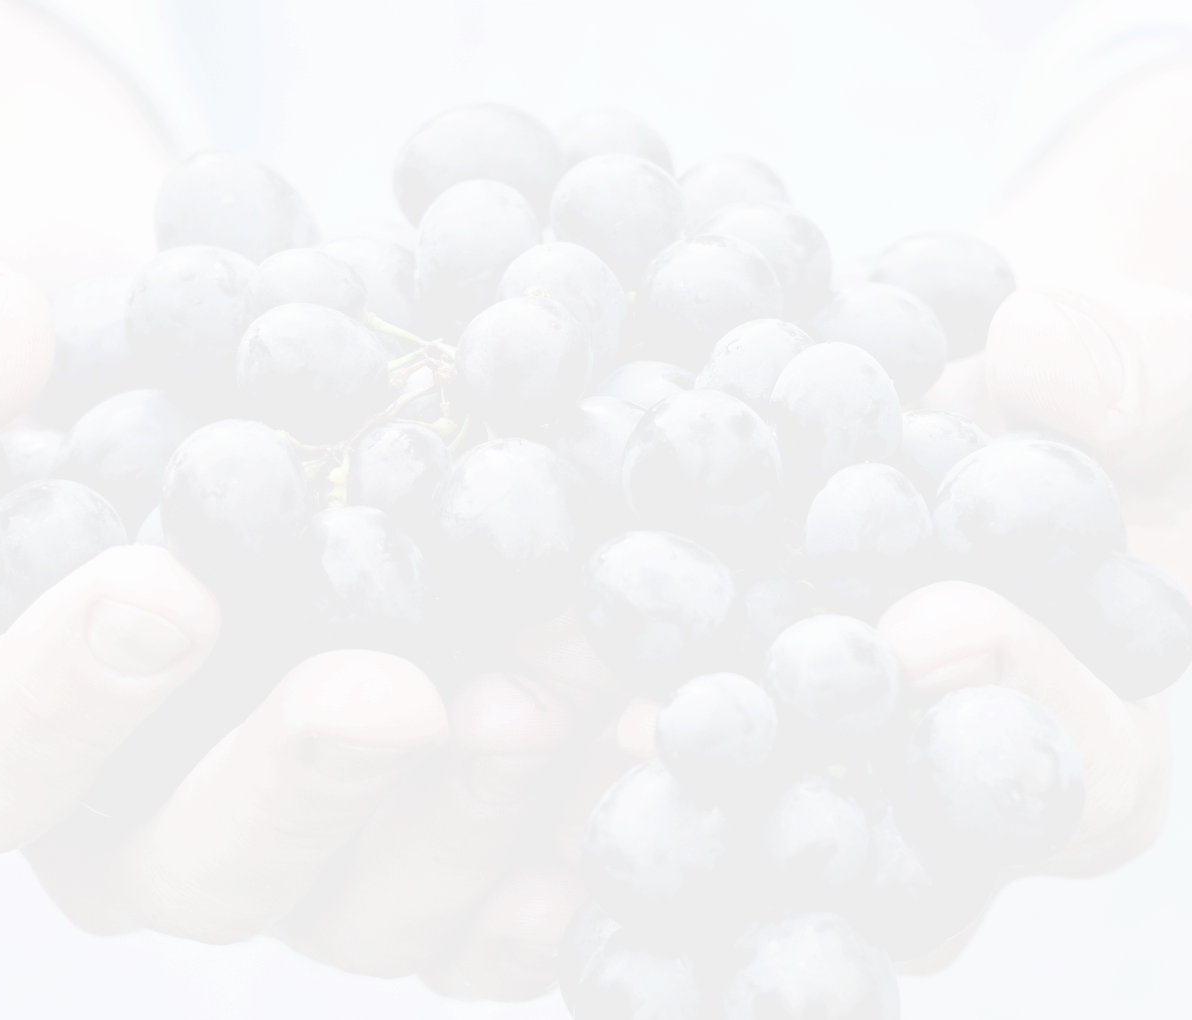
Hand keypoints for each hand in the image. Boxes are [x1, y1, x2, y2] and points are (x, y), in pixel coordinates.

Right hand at [0, 211, 617, 1001]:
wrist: (199, 354)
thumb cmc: (42, 345)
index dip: (58, 703)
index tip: (168, 593)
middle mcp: (131, 813)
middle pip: (191, 868)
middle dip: (297, 784)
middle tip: (395, 691)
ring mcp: (284, 833)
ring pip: (351, 907)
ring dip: (456, 818)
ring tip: (549, 698)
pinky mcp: (403, 823)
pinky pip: (469, 902)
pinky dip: (542, 864)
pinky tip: (614, 780)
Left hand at [608, 282, 1187, 972]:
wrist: (979, 386)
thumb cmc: (1098, 392)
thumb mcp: (1165, 362)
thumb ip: (1140, 370)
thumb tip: (1040, 361)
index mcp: (1087, 725)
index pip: (1074, 767)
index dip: (1015, 702)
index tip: (931, 624)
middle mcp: (942, 776)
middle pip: (892, 837)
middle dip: (799, 781)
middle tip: (696, 729)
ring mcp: (831, 754)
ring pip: (765, 813)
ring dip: (678, 776)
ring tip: (594, 722)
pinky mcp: (735, 702)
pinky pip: (680, 728)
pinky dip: (614, 701)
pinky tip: (534, 666)